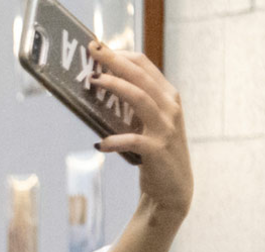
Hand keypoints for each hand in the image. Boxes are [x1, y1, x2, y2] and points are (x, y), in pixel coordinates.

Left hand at [87, 41, 191, 222]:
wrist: (172, 189)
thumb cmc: (153, 152)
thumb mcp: (147, 122)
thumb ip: (133, 103)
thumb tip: (99, 84)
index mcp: (168, 97)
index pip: (145, 66)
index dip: (121, 55)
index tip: (98, 48)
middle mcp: (170, 108)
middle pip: (141, 76)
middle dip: (115, 61)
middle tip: (92, 51)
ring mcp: (165, 128)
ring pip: (141, 98)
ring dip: (116, 87)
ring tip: (94, 82)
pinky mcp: (157, 151)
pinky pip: (133, 140)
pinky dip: (114, 140)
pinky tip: (100, 144)